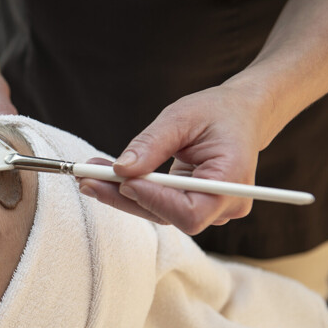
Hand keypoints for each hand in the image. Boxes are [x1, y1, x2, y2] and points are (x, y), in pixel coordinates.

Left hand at [78, 82, 273, 233]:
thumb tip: (121, 169)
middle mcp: (225, 205)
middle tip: (86, 179)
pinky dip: (131, 191)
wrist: (241, 115)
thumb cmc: (218, 112)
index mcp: (232, 182)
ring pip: (158, 213)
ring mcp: (210, 210)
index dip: (153, 200)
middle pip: (168, 216)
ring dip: (121, 194)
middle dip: (124, 197)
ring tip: (89, 174)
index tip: (121, 181)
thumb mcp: (182, 117)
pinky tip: (105, 177)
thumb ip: (152, 144)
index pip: (189, 211)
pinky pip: (158, 205)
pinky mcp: (193, 206)